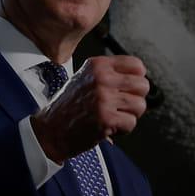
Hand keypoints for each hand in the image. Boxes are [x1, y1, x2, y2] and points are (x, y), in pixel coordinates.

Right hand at [31, 55, 148, 160]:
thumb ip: (110, 74)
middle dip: (136, 99)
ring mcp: (104, 98)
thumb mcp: (85, 77)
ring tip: (114, 116)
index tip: (128, 89)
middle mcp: (102, 79)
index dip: (137, 79)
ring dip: (130, 115)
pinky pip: (131, 123)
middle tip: (122, 106)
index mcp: (98, 65)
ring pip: (140, 105)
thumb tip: (140, 76)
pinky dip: (123, 129)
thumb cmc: (69, 106)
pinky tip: (109, 127)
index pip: (136, 65)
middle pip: (143, 85)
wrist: (51, 130)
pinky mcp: (106, 119)